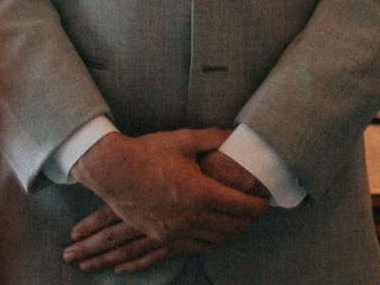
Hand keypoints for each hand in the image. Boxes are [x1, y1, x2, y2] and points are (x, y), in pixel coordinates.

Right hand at [63, 129, 267, 273]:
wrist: (113, 171)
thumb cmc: (148, 152)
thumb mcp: (184, 139)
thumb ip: (213, 138)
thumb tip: (233, 133)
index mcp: (200, 193)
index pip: (241, 206)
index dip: (258, 205)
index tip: (266, 199)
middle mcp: (192, 217)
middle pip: (232, 226)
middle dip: (249, 219)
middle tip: (256, 210)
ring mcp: (177, 231)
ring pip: (216, 240)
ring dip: (232, 232)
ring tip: (239, 221)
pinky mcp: (164, 237)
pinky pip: (195, 246)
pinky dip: (211, 241)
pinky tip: (214, 233)